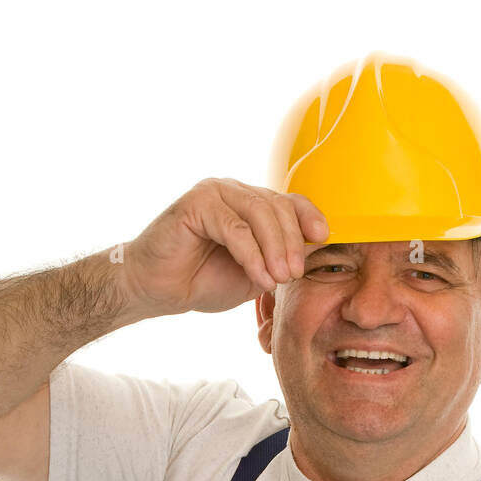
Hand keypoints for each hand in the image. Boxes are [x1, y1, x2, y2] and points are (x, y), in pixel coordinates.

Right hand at [121, 177, 328, 316]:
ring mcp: (214, 193)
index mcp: (249, 204)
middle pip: (277, 206)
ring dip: (274, 248)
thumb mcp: (254, 273)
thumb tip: (316, 256)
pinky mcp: (195, 203)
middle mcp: (233, 192)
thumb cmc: (201, 280)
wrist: (157, 289)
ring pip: (258, 213)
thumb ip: (279, 261)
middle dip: (292, 242)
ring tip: (278, 277)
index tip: (323, 238)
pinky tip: (258, 276)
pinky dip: (251, 253)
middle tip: (294, 274)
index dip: (308, 217)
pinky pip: (234, 226)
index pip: (288, 201)